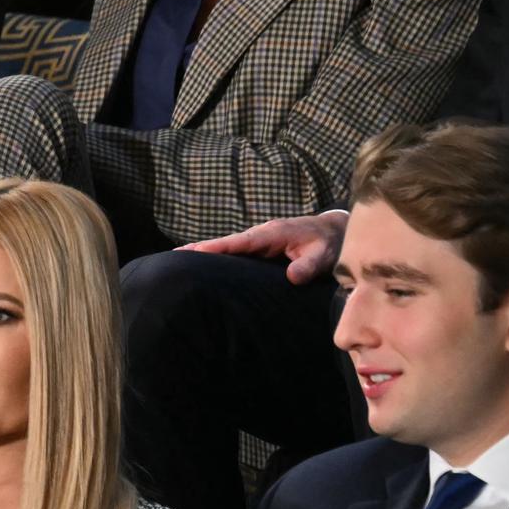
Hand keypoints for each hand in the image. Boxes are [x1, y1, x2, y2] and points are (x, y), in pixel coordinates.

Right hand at [181, 211, 347, 284]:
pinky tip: (205, 263)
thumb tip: (292, 278)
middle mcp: (261, 234)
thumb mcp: (323, 255)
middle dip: (201, 247)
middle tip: (174, 254)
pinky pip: (236, 251)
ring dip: (206, 251)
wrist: (334, 230)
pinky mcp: (261, 246)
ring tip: (180, 258)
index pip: (240, 242)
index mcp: (271, 234)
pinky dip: (219, 254)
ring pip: (229, 246)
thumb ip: (308, 265)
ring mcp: (259, 239)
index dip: (218, 247)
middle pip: (226, 242)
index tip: (195, 251)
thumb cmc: (327, 243)